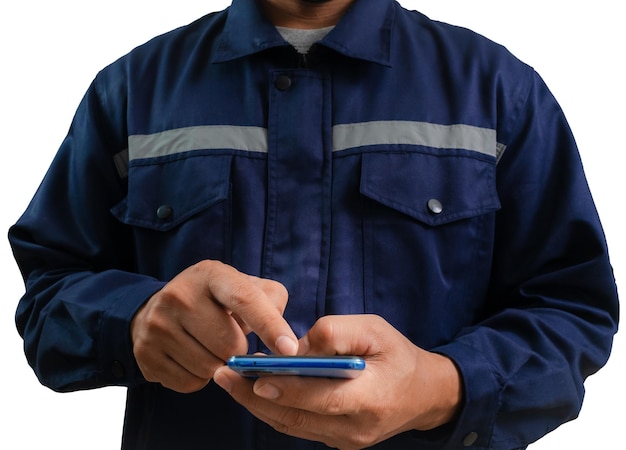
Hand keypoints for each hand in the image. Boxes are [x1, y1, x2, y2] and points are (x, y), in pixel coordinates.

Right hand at [131, 260, 297, 392]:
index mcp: (211, 274)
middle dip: (239, 351)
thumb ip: (271, 301)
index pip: (245, 299)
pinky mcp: (145, 353)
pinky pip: (190, 383)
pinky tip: (191, 358)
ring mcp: (157, 324)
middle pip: (229, 344)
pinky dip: (199, 378)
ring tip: (209, 346)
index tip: (290, 350)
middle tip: (230, 339)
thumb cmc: (216, 301)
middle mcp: (179, 294)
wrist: (158, 310)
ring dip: (219, 366)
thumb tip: (283, 339)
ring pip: (210, 368)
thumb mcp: (243, 286)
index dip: (270, 326)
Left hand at [213, 315, 461, 448]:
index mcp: (371, 399)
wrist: (422, 394)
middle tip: (224, 375)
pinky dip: (273, 409)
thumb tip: (299, 345)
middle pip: (296, 418)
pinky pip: (298, 427)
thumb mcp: (376, 330)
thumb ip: (338, 332)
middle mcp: (355, 428)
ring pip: (291, 425)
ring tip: (228, 381)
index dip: (288, 390)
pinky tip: (252, 390)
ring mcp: (344, 441)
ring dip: (256, 405)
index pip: (322, 398)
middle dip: (254, 398)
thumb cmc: (398, 356)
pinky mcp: (336, 441)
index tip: (256, 379)